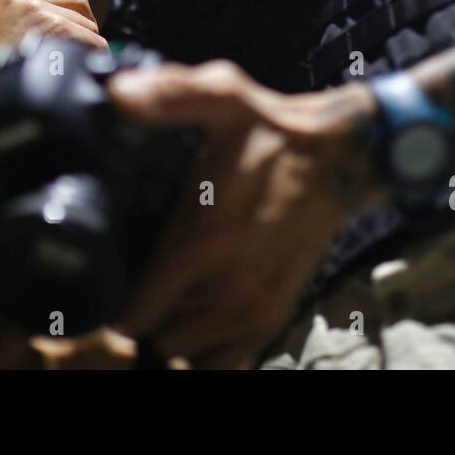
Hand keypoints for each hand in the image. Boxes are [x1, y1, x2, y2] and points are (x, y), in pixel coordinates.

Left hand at [107, 61, 380, 367]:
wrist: (342, 158)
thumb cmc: (273, 127)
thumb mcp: (222, 95)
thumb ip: (169, 94)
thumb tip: (119, 93)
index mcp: (200, 245)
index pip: (134, 315)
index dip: (116, 303)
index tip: (112, 278)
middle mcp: (225, 289)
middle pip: (157, 338)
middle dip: (146, 313)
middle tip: (141, 278)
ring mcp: (252, 309)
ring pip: (188, 353)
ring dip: (177, 330)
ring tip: (171, 294)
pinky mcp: (275, 315)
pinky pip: (229, 361)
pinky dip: (209, 347)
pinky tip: (201, 311)